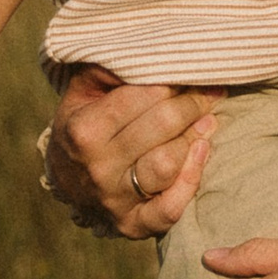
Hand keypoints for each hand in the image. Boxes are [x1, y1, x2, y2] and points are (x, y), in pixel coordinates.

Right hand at [43, 63, 222, 238]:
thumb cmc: (84, 121)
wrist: (66, 177)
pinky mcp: (132, 226)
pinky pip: (170, 209)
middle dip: (193, 103)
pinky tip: (202, 151)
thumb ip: (114, 67)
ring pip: (169, 164)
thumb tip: (157, 52)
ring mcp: (114, 200)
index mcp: (84, 131)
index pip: (141, 97)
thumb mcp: (85, 89)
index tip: (191, 72)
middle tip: (210, 91)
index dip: (173, 81)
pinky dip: (191, 180)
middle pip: (162, 126)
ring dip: (195, 137)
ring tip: (207, 119)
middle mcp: (97, 169)